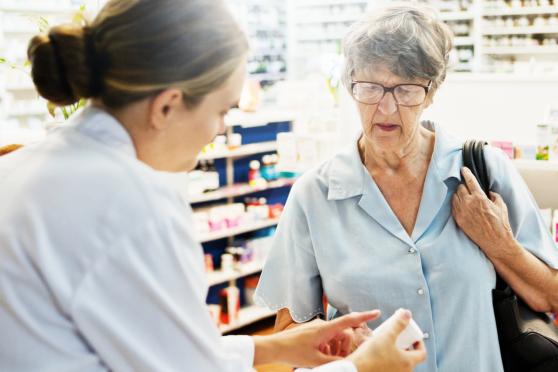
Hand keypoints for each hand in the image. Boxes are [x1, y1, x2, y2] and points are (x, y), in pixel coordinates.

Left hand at [254, 310, 379, 367]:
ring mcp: (316, 328)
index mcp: (324, 329)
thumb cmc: (293, 352)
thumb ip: (335, 362)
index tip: (377, 312)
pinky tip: (316, 356)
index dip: (364, 316)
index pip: (348, 320)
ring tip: (322, 359)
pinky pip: (325, 339)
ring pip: (334, 338)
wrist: (273, 347)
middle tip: (337, 359)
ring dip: (333, 350)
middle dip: (344, 348)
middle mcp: (322, 325)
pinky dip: (326, 348)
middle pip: (343, 335)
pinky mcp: (311, 331)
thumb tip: (350, 364)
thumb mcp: (316, 361)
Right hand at [348, 309, 426, 371]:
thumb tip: (408, 314)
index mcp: (408, 362)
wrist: (356, 369)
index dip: (420, 343)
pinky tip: (379, 352)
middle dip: (407, 346)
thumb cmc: (372, 355)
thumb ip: (399, 324)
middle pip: (411, 358)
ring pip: (401, 363)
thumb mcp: (387, 335)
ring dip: (397, 353)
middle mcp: (403, 371)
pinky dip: (390, 359)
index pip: (422, 353)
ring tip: (388, 343)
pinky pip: (391, 367)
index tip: (413, 337)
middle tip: (400, 338)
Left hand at [452, 167, 514, 258]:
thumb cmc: (501, 224)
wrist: (495, 242)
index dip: (466, 173)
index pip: (470, 181)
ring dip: (458, 193)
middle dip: (463, 185)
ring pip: (455, 196)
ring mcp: (462, 212)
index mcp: (480, 198)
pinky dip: (455, 202)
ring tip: (463, 194)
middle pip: (460, 188)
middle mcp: (469, 203)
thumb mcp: (501, 206)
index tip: (463, 169)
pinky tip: (460, 203)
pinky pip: (453, 206)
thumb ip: (494, 195)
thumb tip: (488, 191)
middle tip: (466, 185)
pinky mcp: (458, 219)